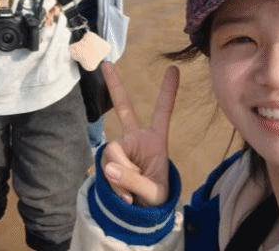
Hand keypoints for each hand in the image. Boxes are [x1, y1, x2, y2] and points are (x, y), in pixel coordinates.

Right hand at [100, 62, 178, 206]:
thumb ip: (133, 180)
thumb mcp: (153, 192)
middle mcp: (136, 139)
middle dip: (115, 86)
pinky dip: (113, 184)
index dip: (168, 92)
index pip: (162, 113)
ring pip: (112, 153)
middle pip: (124, 109)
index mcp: (156, 141)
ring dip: (121, 177)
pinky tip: (124, 195)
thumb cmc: (155, 198)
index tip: (174, 69)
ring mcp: (121, 149)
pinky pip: (105, 167)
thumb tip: (109, 167)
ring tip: (132, 193)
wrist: (141, 214)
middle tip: (106, 64)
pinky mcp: (109, 161)